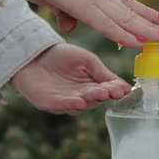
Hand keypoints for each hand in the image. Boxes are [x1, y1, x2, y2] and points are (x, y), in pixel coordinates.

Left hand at [11, 43, 131, 114]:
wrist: (33, 52)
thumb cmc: (61, 56)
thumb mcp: (87, 60)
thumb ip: (103, 73)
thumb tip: (126, 87)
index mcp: (91, 86)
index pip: (107, 91)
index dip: (115, 90)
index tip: (123, 90)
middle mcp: (80, 97)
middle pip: (95, 99)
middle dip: (103, 94)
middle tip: (112, 92)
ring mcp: (65, 102)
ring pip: (81, 104)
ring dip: (90, 100)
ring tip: (100, 94)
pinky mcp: (49, 104)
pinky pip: (61, 106)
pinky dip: (71, 104)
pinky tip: (80, 102)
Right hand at [18, 0, 158, 47]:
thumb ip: (63, 12)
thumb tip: (70, 26)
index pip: (121, 2)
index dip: (140, 12)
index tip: (158, 18)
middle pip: (128, 10)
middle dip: (149, 22)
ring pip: (124, 17)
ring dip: (146, 29)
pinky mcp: (81, 4)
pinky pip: (106, 24)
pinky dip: (123, 34)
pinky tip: (139, 41)